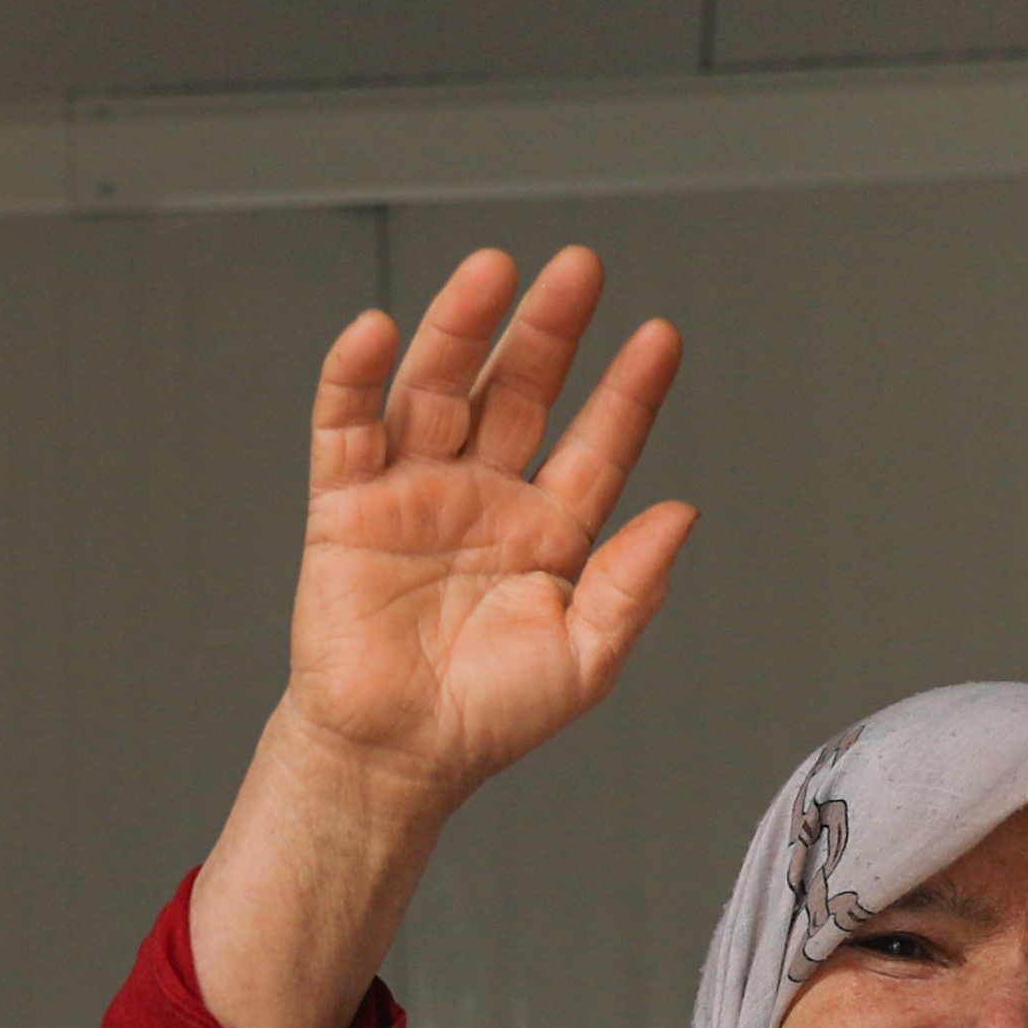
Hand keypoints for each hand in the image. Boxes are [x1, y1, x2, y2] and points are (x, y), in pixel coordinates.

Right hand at [274, 245, 692, 814]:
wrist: (394, 759)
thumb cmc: (489, 716)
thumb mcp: (585, 660)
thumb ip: (632, 586)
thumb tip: (683, 512)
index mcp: (551, 529)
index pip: (598, 440)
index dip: (629, 390)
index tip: (660, 336)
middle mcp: (485, 495)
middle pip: (520, 390)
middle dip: (549, 329)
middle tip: (580, 269)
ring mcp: (414, 491)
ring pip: (439, 388)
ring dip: (461, 326)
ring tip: (491, 270)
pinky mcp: (345, 506)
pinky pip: (347, 428)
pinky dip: (354, 377)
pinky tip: (377, 331)